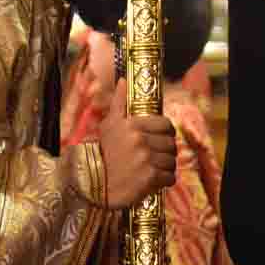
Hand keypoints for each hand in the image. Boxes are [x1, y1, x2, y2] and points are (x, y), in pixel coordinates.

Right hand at [97, 77, 176, 208]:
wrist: (93, 183)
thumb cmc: (102, 153)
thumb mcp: (108, 125)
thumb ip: (119, 103)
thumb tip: (123, 80)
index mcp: (133, 125)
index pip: (166, 125)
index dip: (167, 132)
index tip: (162, 138)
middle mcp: (140, 140)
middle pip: (171, 144)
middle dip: (167, 151)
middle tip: (158, 156)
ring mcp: (146, 159)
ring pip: (172, 160)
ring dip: (166, 166)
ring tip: (156, 168)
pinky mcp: (150, 178)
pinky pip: (170, 177)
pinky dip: (165, 180)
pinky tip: (156, 180)